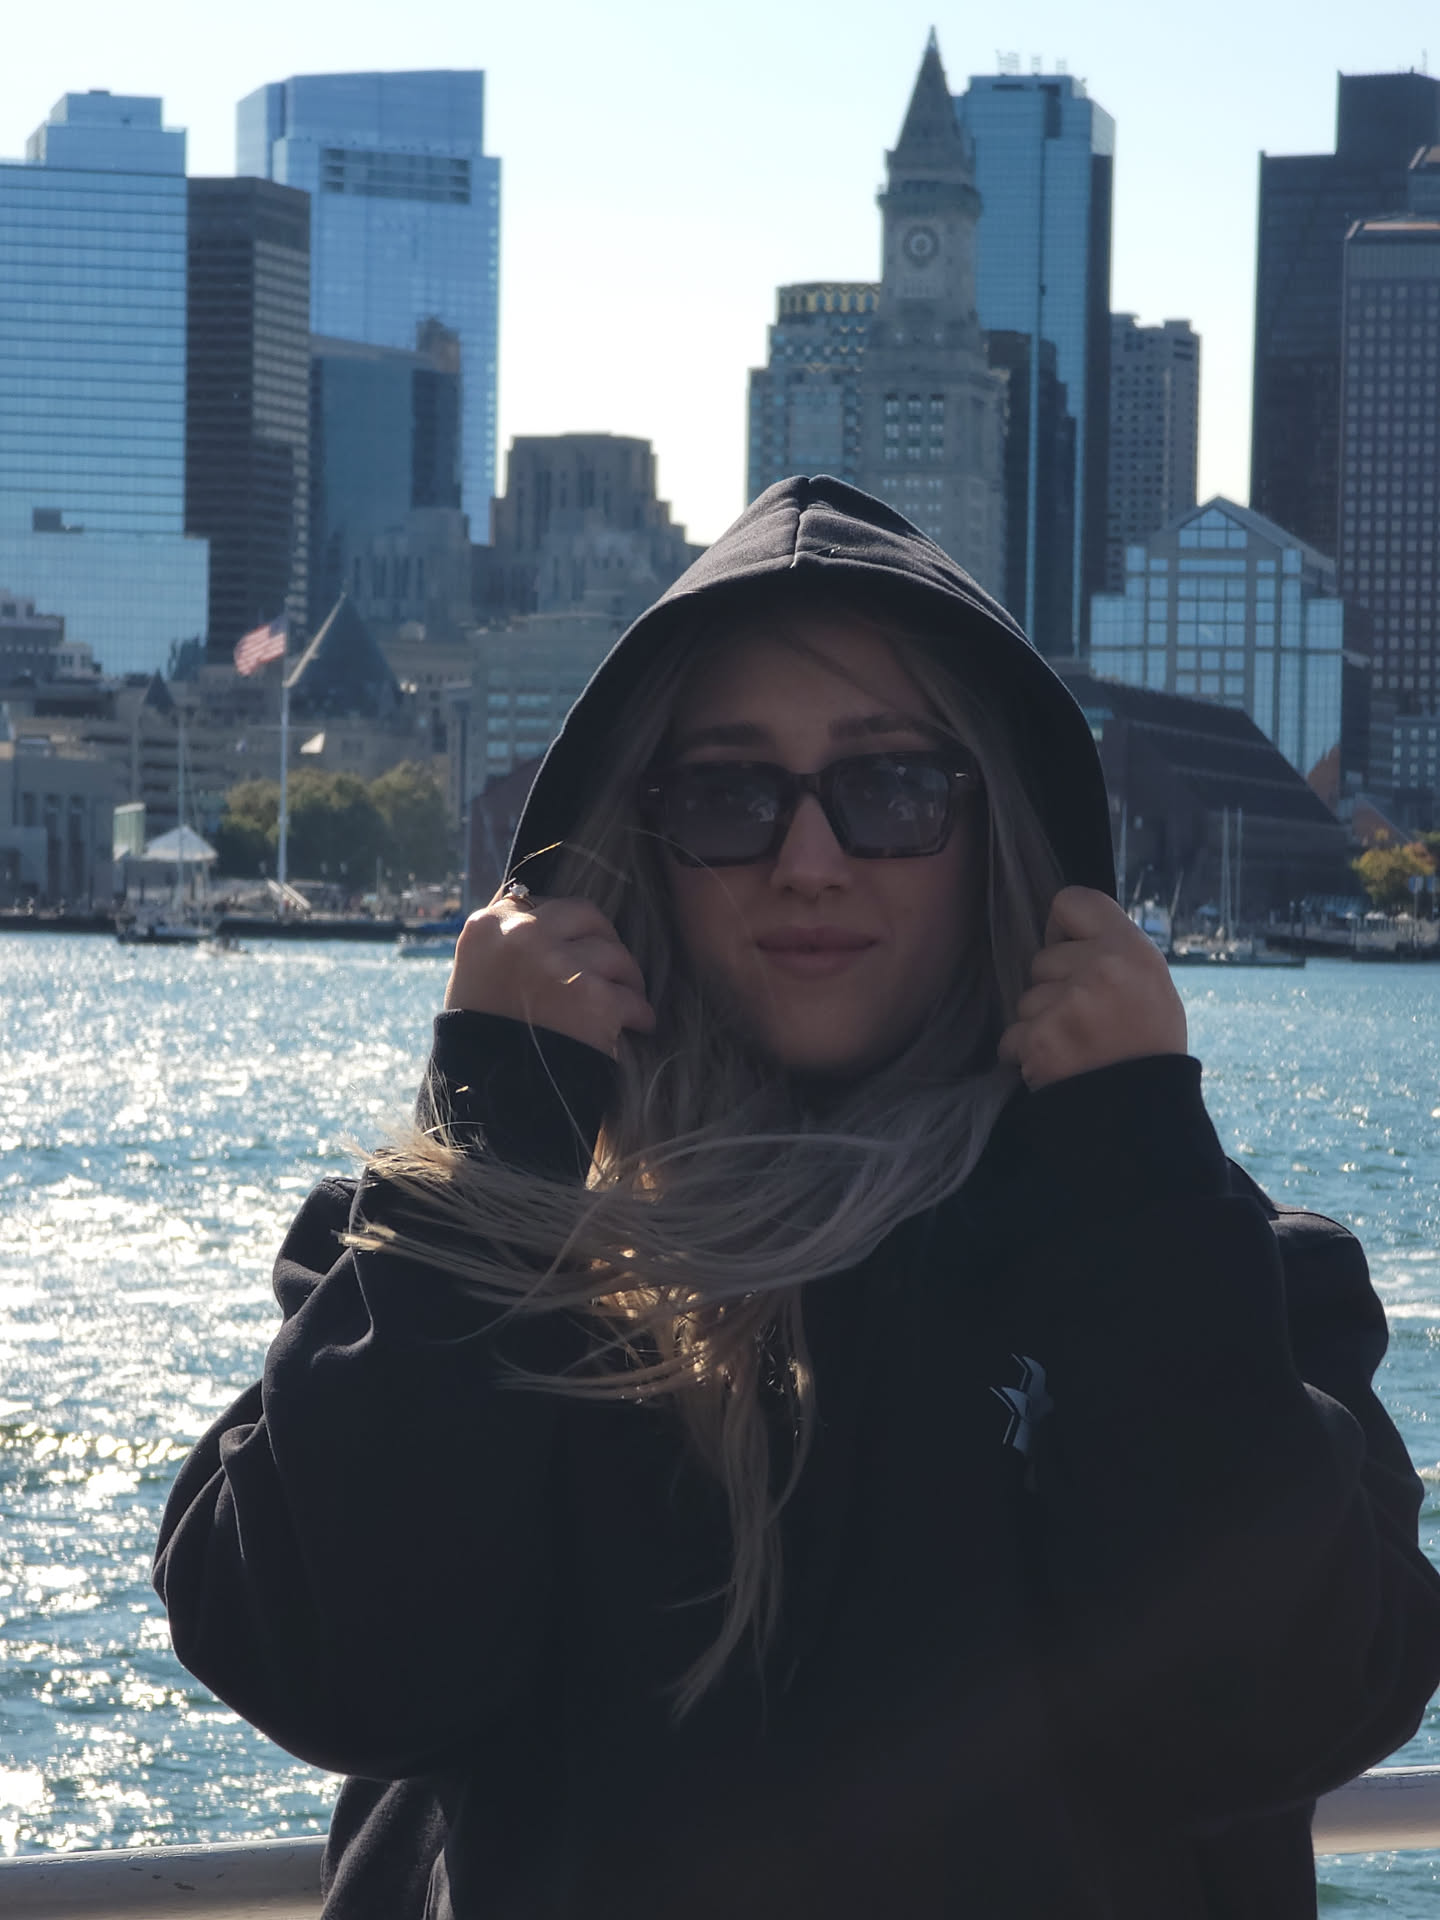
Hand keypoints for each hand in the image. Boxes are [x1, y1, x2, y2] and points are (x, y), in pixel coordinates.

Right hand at [444, 889, 656, 1057]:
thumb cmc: (479, 1040)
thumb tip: (550, 925)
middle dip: (604, 940)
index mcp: (488, 927)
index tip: (576, 944)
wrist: (488, 1096)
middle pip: (586, 915)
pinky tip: (638, 1026)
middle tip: (612, 967)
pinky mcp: (592, 998)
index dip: (566, 926)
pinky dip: (638, 1014)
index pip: (541, 902)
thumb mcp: (475, 975)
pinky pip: (631, 998)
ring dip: (626, 979)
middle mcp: (522, 936)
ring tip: (627, 999)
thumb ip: (507, 945)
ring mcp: (559, 965)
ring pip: (615, 954)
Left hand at [996, 886, 1187, 1089]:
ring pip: (1026, 998)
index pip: (1071, 901)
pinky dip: (1026, 1054)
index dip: (1064, 930)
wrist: (1145, 1118)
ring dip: (1040, 1023)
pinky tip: (1058, 1066)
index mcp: (1133, 950)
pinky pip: (1012, 1035)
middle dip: (1054, 988)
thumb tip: (1066, 938)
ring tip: (1076, 1048)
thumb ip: (1112, 955)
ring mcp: (1068, 1005)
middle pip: (1042, 959)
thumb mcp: (1151, 986)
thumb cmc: (1149, 1050)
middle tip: (1086, 1021)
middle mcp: (1101, 969)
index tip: (1073, 954)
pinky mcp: (1041, 1040)